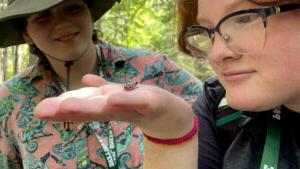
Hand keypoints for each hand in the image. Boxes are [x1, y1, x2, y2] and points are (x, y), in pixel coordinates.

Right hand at [33, 74, 193, 138]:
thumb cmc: (143, 103)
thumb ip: (103, 88)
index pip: (84, 103)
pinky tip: (110, 99)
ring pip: (109, 107)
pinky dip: (125, 101)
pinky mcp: (152, 103)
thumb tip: (84, 81)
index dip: (63, 107)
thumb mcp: (121, 93)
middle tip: (43, 112)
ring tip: (66, 107)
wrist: (172, 114)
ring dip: (88, 107)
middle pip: (92, 107)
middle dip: (69, 109)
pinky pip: (138, 101)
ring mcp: (134, 107)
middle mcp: (118, 108)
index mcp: (108, 103)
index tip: (40, 111)